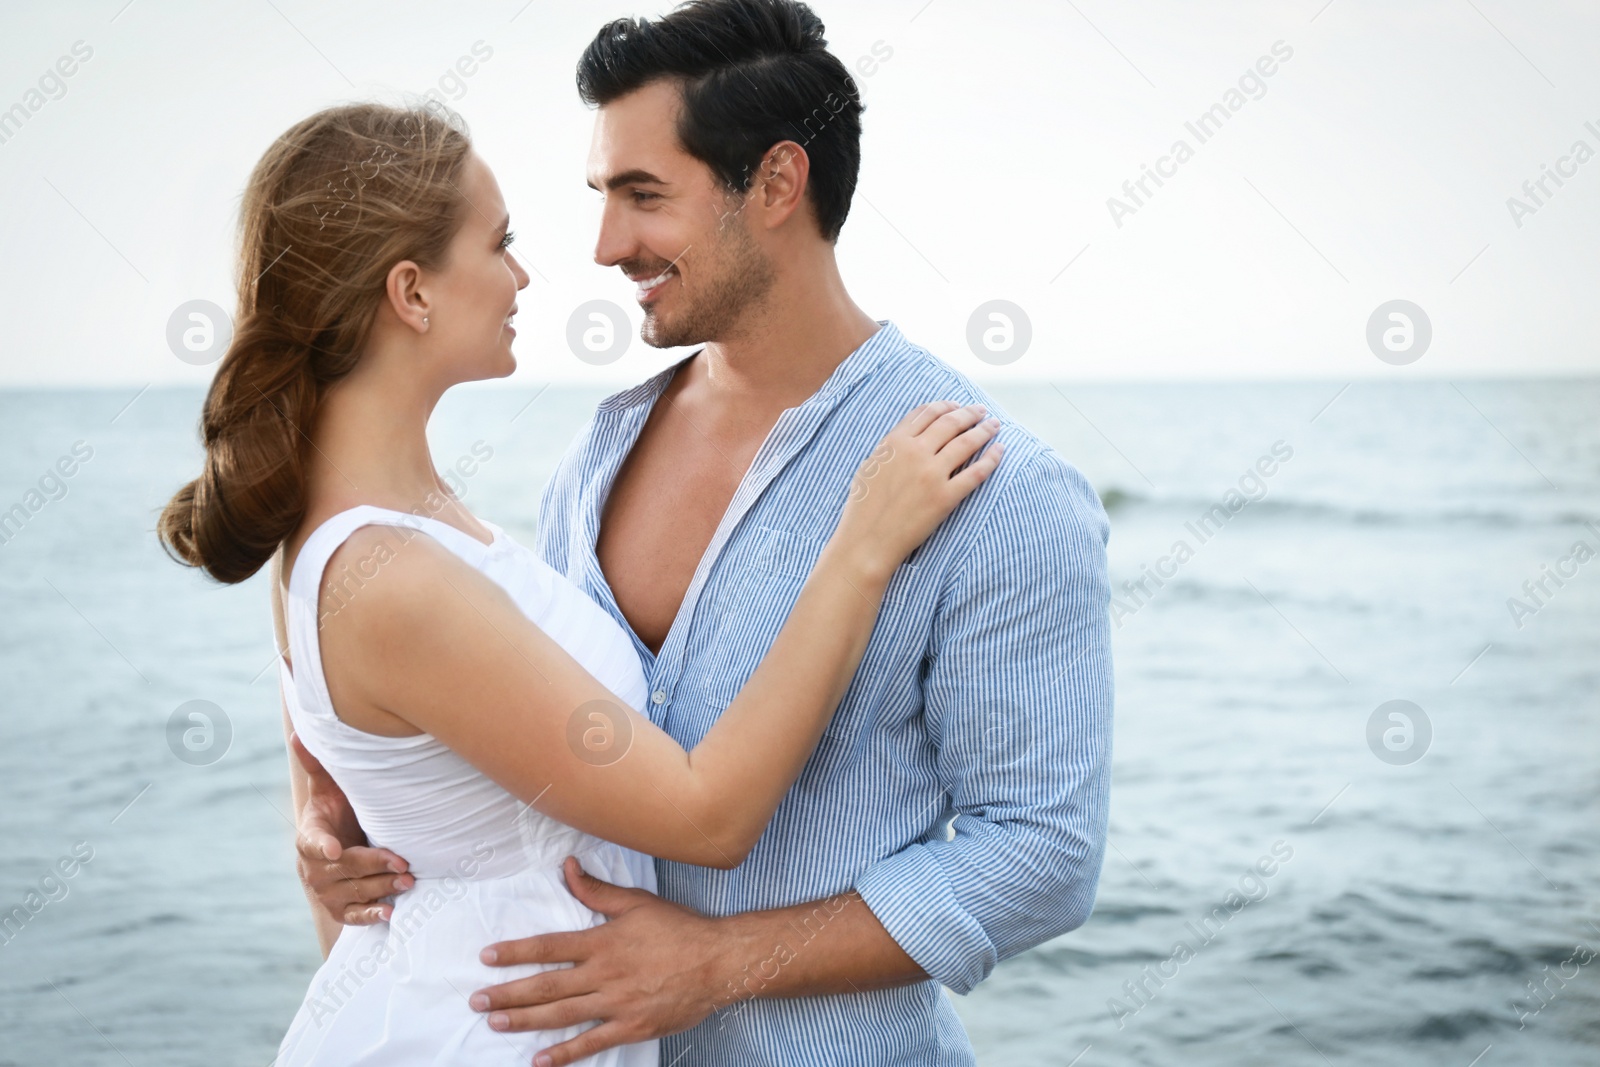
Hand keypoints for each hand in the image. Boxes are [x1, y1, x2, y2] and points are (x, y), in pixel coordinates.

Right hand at [290, 733, 413, 923]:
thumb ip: (317, 766)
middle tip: (402, 862)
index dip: (321, 845)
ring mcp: (326, 891)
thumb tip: (298, 733)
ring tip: (408, 879)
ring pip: (353, 891)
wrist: (340, 846)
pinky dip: (372, 915)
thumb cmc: (337, 813)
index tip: (333, 847)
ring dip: (381, 887)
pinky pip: (354, 916)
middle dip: (373, 865)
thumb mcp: (328, 790)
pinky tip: (391, 912)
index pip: (311, 842)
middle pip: (343, 867)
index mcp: (310, 836)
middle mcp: (314, 868)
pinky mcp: (340, 909)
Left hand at [472, 857, 727, 1065]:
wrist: (718, 962)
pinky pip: (591, 1042)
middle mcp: (604, 973)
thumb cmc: (679, 928)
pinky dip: (564, 1053)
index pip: (549, 946)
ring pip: (561, 1014)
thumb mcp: (636, 902)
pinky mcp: (631, 1027)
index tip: (487, 957)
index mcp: (603, 941)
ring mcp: (617, 1003)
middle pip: (546, 985)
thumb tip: (567, 867)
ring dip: (525, 1020)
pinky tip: (539, 1059)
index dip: (515, 952)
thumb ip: (597, 890)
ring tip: (496, 1023)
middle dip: (508, 992)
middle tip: (477, 1000)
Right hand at [834, 401, 1002, 577]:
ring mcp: (932, 474)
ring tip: (994, 425)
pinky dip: (991, 459)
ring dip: (984, 430)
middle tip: (980, 411)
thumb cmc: (864, 507)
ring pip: (966, 443)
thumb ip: (891, 447)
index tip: (957, 406)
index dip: (945, 406)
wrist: (867, 540)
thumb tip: (910, 435)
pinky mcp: (945, 497)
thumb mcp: (870, 465)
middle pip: (950, 423)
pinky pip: (975, 473)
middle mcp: (915, 452)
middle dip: (969, 413)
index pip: (927, 413)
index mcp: (895, 442)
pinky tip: (1000, 450)